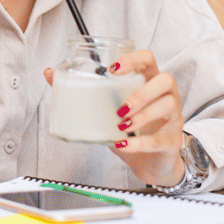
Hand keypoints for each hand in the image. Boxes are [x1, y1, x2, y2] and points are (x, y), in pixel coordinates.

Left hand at [43, 50, 184, 186]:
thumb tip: (50, 73)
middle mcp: (166, 96)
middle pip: (165, 80)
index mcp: (149, 82)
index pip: (148, 59)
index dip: (133, 59)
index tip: (112, 68)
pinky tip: (123, 144)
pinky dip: (140, 142)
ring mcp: (173, 118)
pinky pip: (161, 139)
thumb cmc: (130, 130)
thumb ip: (83, 93)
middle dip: (141, 92)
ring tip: (121, 124)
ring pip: (167, 106)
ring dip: (142, 115)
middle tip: (119, 107)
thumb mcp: (105, 110)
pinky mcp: (173, 142)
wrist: (150, 164)